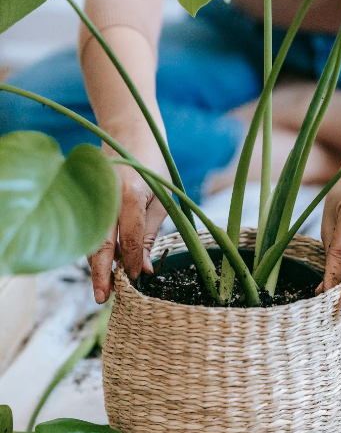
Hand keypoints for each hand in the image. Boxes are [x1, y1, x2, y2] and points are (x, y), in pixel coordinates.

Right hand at [88, 131, 168, 303]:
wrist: (130, 134)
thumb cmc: (153, 167)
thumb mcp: (161, 200)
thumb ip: (148, 234)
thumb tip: (145, 269)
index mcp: (131, 195)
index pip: (129, 240)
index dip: (132, 263)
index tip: (136, 280)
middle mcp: (107, 197)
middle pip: (100, 243)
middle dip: (101, 273)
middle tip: (103, 298)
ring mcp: (94, 195)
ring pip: (91, 238)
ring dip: (96, 264)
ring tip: (102, 288)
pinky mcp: (87, 196)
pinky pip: (90, 228)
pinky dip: (94, 247)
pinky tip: (103, 264)